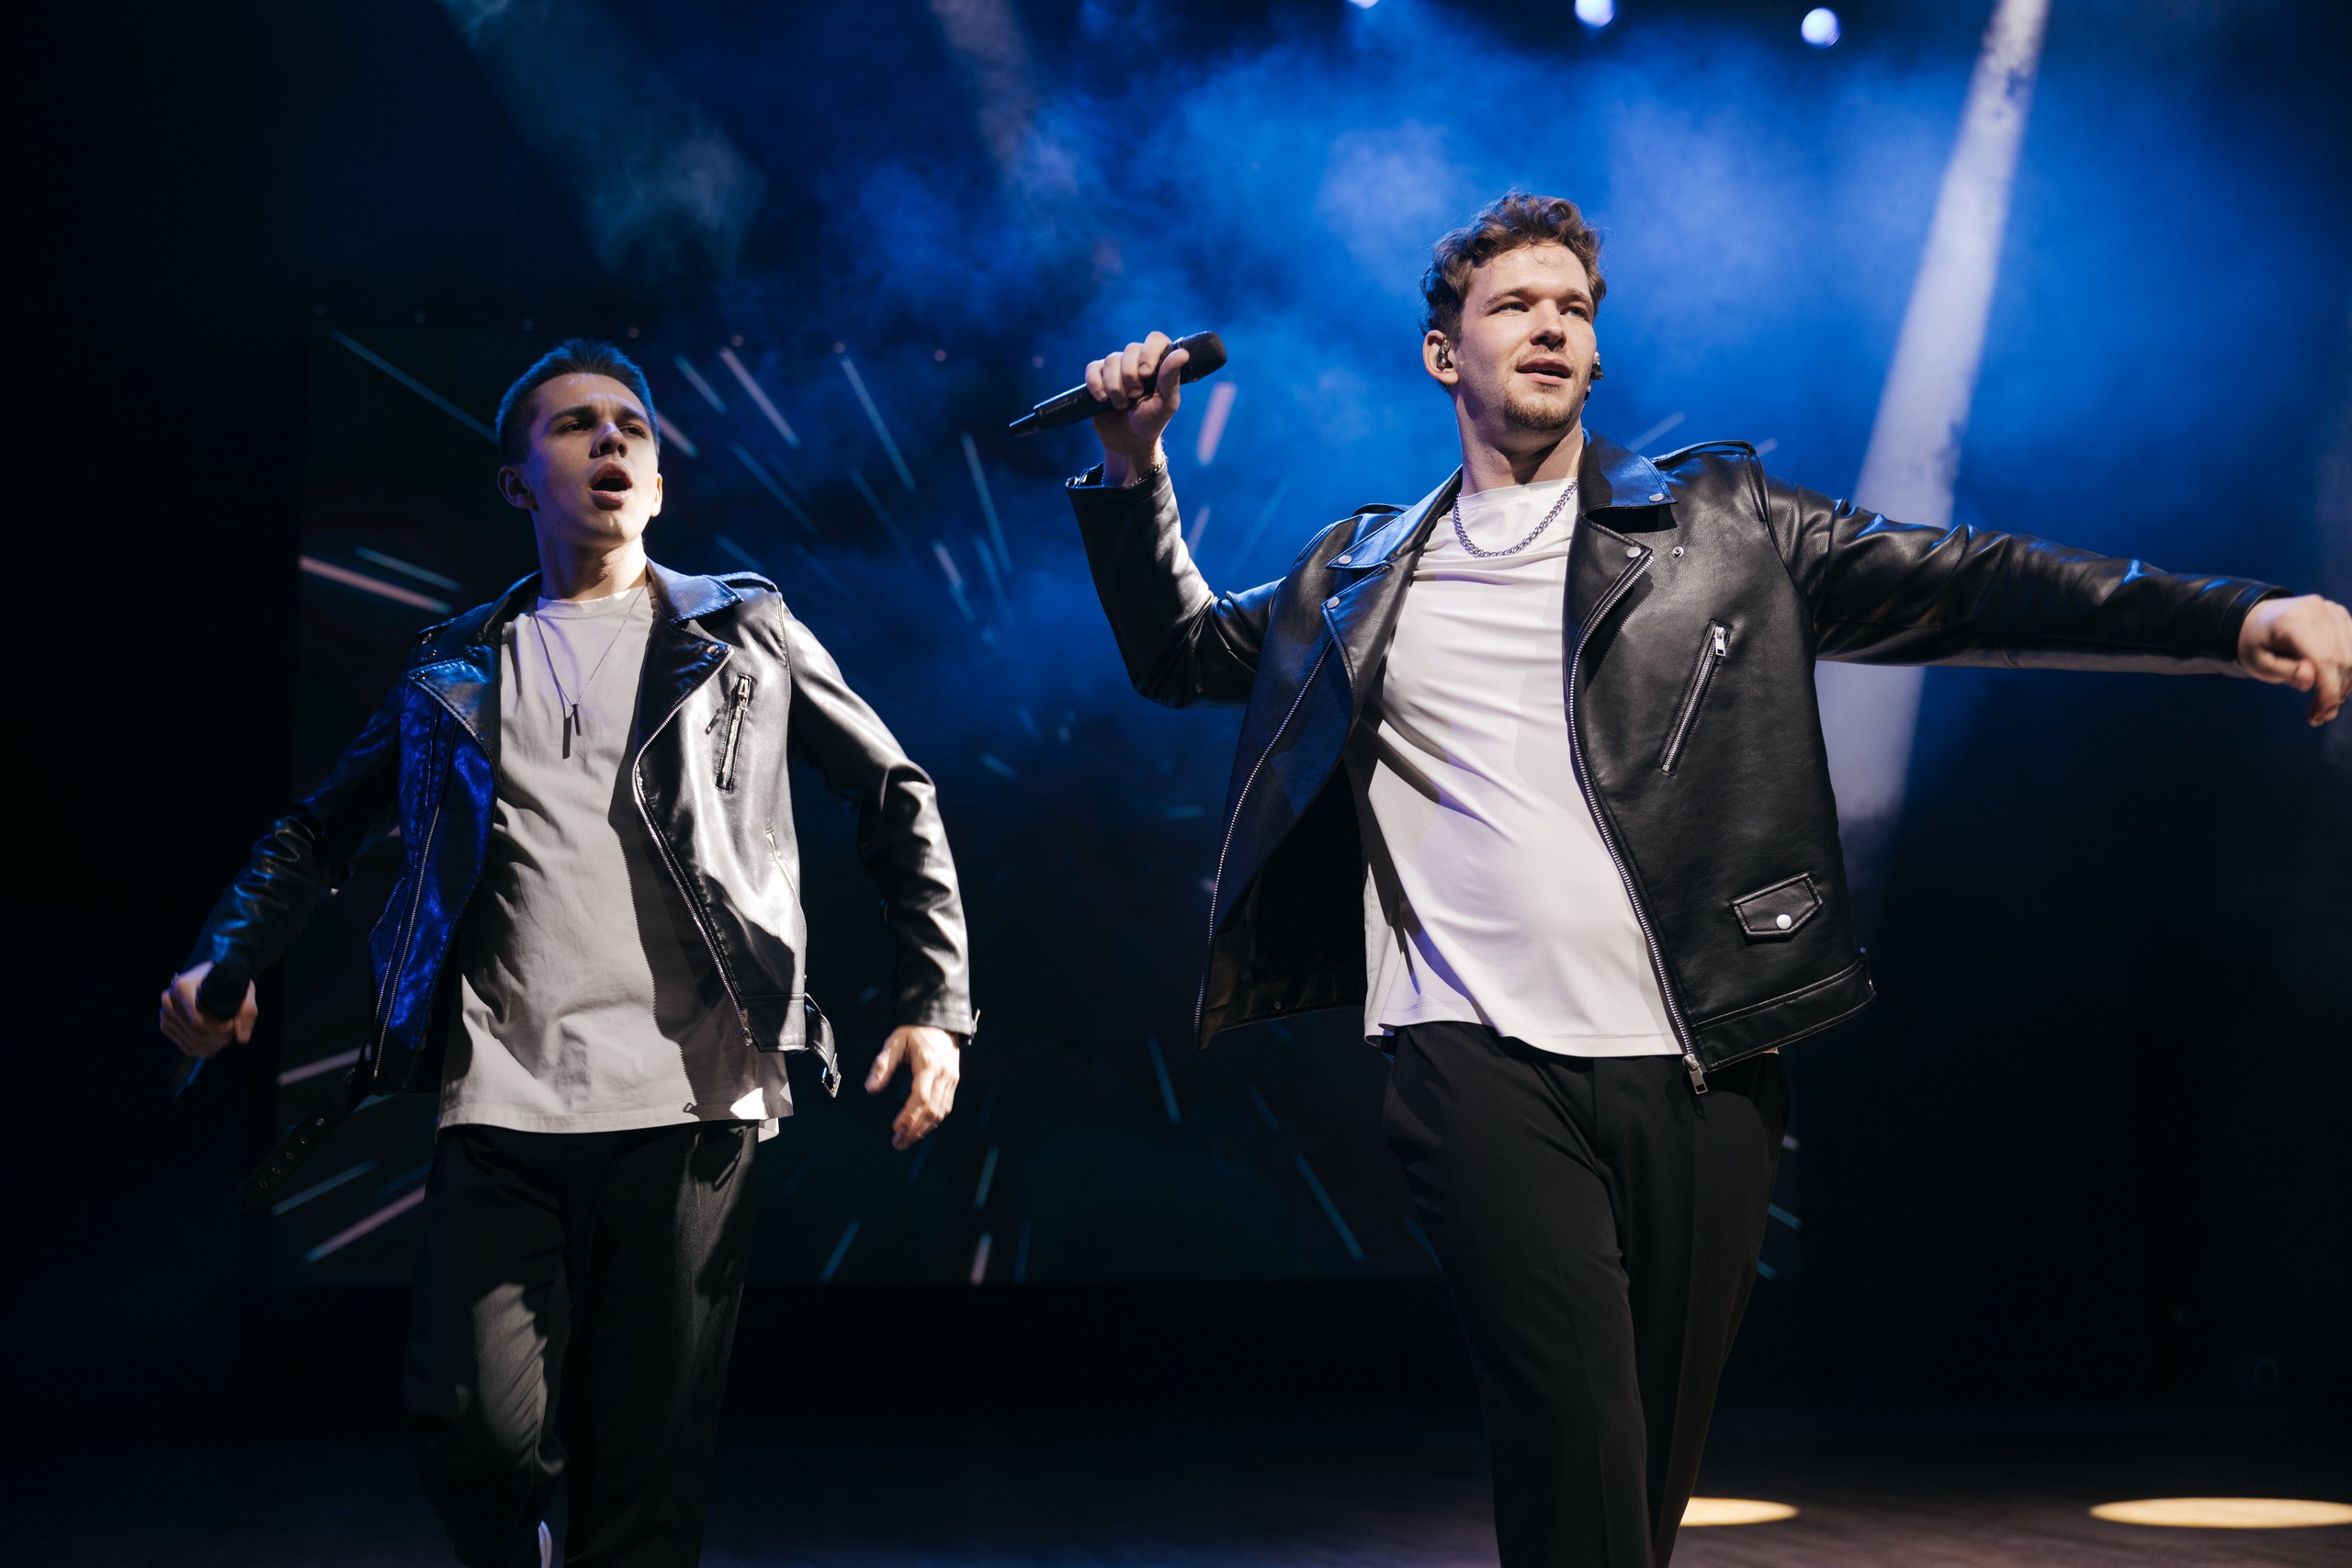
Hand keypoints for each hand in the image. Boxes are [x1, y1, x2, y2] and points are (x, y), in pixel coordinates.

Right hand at [158, 961, 255, 1058]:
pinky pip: (188, 1047)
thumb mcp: (242, 991)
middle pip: (197, 1034)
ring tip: (226, 1035)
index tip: (234, 1024)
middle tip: (233, 1031)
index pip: (199, 1021)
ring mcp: (165, 1014)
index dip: (220, 1028)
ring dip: (215, 1044)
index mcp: (182, 987)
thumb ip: (246, 1012)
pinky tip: (216, 1041)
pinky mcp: (167, 1026)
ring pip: (194, 1043)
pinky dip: (205, 1048)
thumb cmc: (227, 983)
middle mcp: (169, 1001)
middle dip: (220, 1037)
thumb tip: (242, 1038)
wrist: (211, 978)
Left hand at [866, 1024, 959, 1149]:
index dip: (909, 1115)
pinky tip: (919, 1129)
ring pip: (940, 1112)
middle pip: (932, 1110)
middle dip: (914, 1129)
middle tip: (898, 1142)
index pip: (921, 1096)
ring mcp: (951, 1079)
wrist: (940, 1022)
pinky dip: (932, 1122)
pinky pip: (945, 1107)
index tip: (896, 1128)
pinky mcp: (953, 1082)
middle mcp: (943, 1074)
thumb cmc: (914, 1032)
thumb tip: (870, 1089)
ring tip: (906, 1140)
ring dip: (923, 1129)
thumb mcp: (894, 1043)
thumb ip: (882, 1066)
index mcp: (928, 1064)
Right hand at [1085, 331, 1190, 486]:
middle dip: (1131, 377)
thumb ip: (1171, 379)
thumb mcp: (1166, 403)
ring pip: (1111, 360)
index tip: (1146, 374)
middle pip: (1130, 349)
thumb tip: (1182, 353)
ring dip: (1115, 386)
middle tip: (1135, 396)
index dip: (1149, 352)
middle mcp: (1137, 360)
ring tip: (1121, 404)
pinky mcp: (1098, 376)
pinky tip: (1102, 399)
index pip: (1155, 339)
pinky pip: (1092, 369)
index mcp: (1158, 363)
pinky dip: (1096, 384)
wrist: (1127, 441)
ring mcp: (1116, 367)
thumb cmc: (1151, 421)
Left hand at [2237, 593, 2351, 724]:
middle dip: (2335, 693)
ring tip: (2325, 703)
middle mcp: (2319, 610)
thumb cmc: (2257, 643)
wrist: (2259, 619)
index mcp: (2294, 620)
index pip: (2323, 658)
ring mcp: (2334, 611)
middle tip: (2320, 716)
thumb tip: (2310, 679)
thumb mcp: (2258, 663)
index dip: (2328, 690)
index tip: (2320, 715)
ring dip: (2345, 685)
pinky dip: (2349, 672)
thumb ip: (2284, 672)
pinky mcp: (2343, 617)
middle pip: (2342, 659)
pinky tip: (2334, 686)